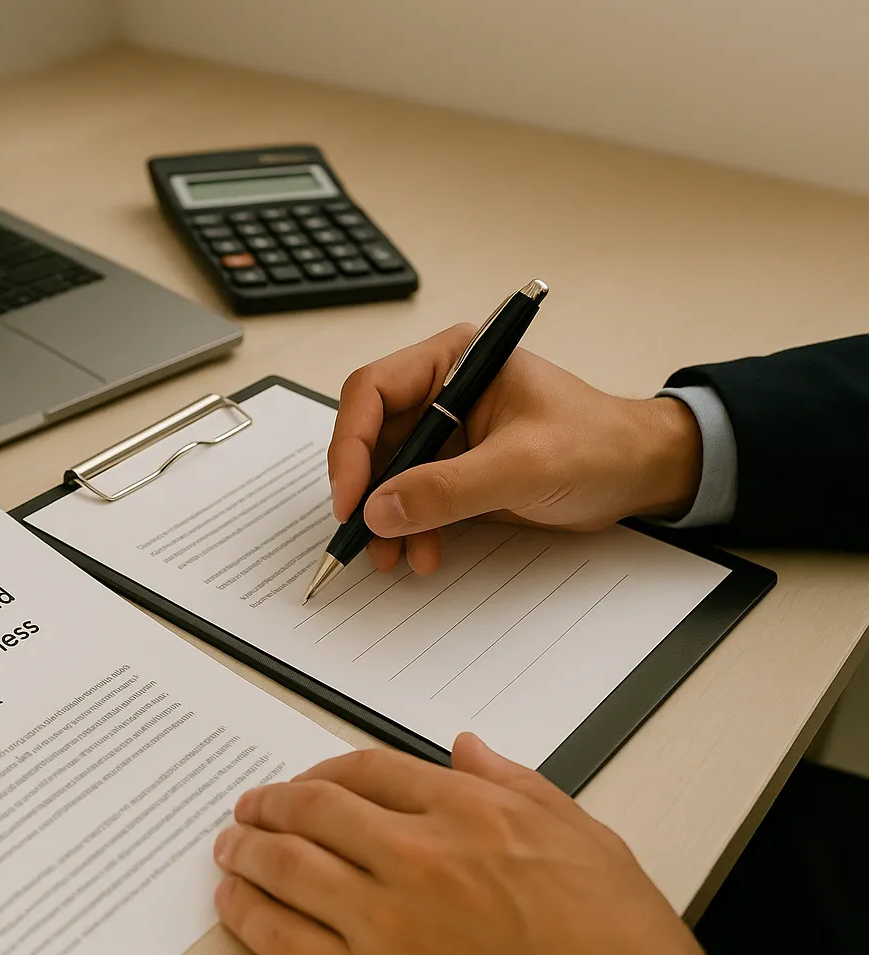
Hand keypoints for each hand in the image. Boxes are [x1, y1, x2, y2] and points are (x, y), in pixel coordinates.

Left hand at [213, 735, 720, 954]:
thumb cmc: (621, 944)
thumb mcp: (582, 835)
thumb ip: (516, 782)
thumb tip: (467, 748)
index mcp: (471, 813)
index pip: (370, 771)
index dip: (326, 772)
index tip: (308, 782)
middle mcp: (420, 858)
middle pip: (315, 811)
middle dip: (272, 803)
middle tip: (250, 806)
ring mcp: (388, 926)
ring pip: (288, 868)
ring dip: (247, 850)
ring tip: (230, 847)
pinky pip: (284, 941)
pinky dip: (249, 915)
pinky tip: (236, 902)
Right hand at [329, 324, 702, 573]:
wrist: (642, 474)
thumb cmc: (599, 445)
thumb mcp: (522, 466)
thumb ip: (447, 488)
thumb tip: (380, 510)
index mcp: (453, 360)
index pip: (372, 391)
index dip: (352, 444)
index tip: (352, 497)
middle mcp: (442, 390)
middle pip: (372, 435)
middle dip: (366, 490)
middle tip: (363, 535)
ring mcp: (447, 431)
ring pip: (387, 473)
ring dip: (385, 517)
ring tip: (392, 556)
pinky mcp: (456, 468)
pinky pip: (413, 497)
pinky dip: (410, 527)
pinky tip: (422, 553)